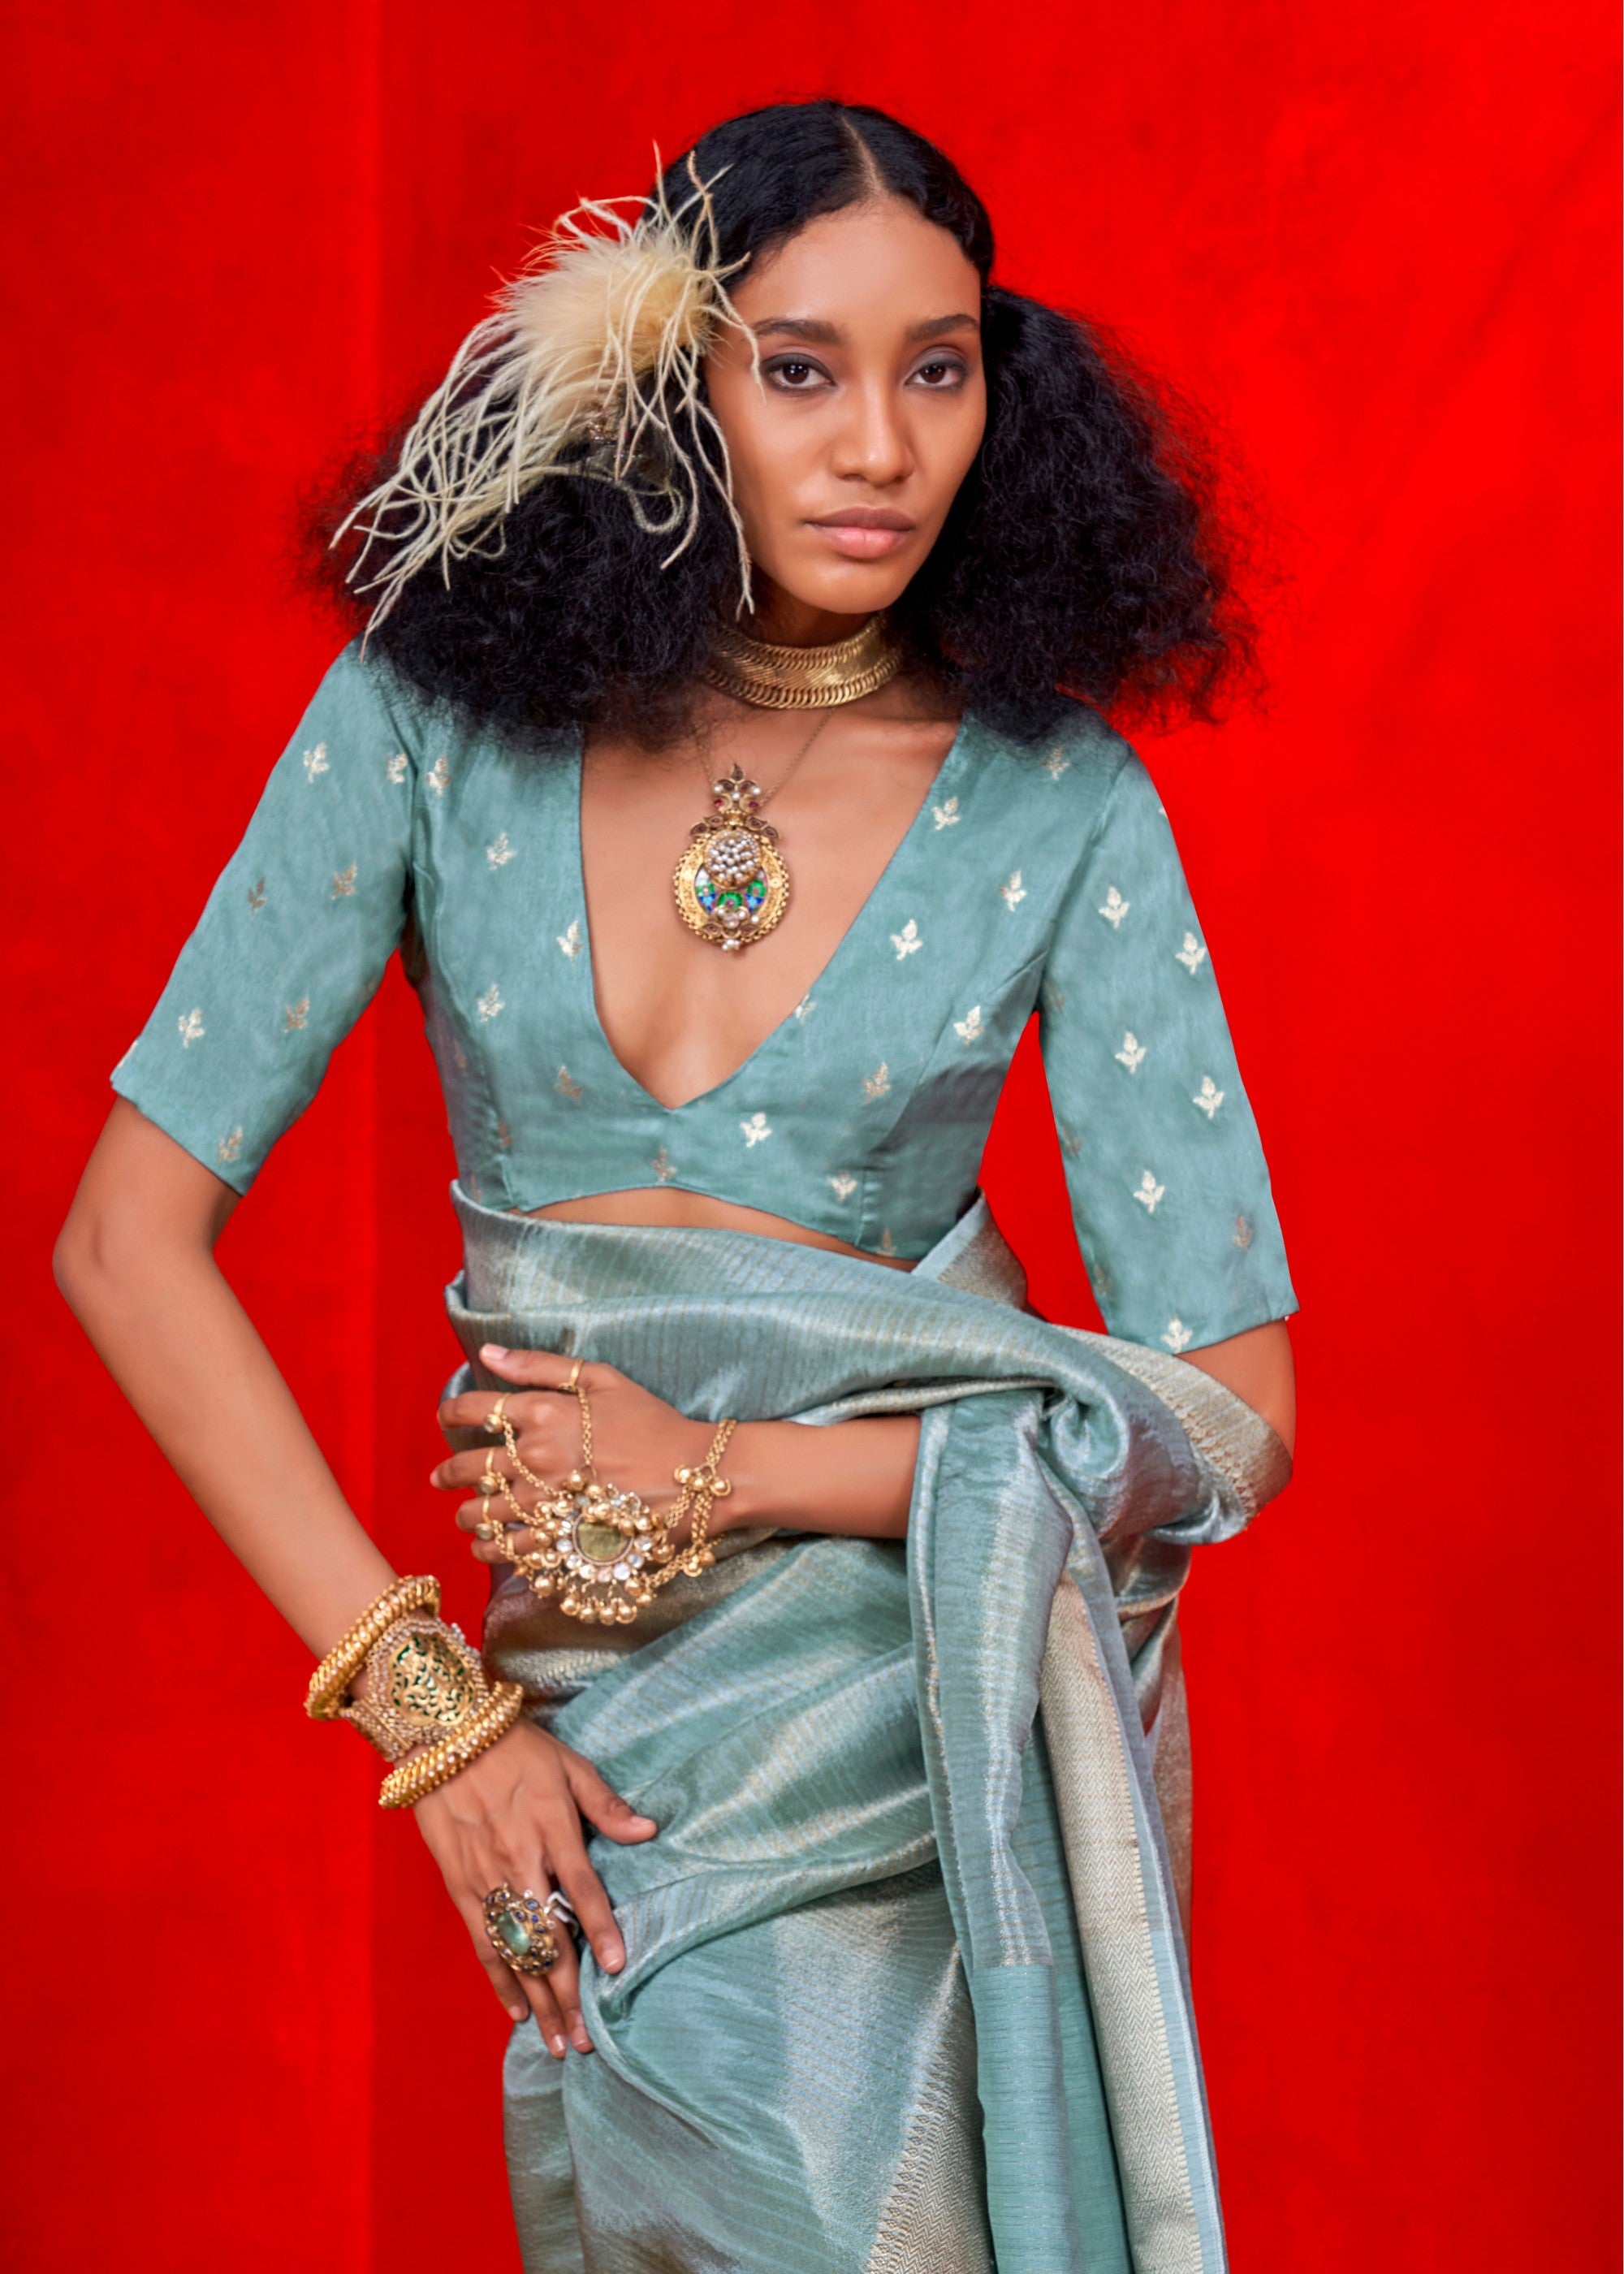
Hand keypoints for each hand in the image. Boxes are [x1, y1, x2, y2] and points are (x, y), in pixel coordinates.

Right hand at [411, 1713, 656, 2056]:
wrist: (444, 1736)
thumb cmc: (516, 1747)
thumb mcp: (569, 1764)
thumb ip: (606, 1805)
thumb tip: (648, 1831)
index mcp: (551, 1829)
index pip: (582, 1890)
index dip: (601, 1931)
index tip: (617, 1969)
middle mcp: (517, 1861)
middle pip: (548, 1938)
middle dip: (569, 1992)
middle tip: (587, 2037)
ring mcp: (485, 1879)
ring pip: (515, 1952)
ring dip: (539, 2001)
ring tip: (560, 2042)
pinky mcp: (459, 1888)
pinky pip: (482, 1945)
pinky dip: (499, 1981)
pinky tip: (518, 2012)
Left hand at [434, 1344, 718, 1564]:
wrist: (694, 1475)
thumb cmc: (652, 1423)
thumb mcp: (602, 1379)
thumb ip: (540, 1366)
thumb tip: (487, 1353)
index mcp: (543, 1412)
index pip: (473, 1410)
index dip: (450, 1414)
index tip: (446, 1420)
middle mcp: (535, 1457)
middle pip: (467, 1468)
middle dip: (448, 1473)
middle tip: (443, 1478)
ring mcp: (546, 1502)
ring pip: (481, 1515)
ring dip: (467, 1516)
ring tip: (468, 1517)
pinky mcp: (560, 1538)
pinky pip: (507, 1551)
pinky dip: (491, 1551)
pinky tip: (488, 1547)